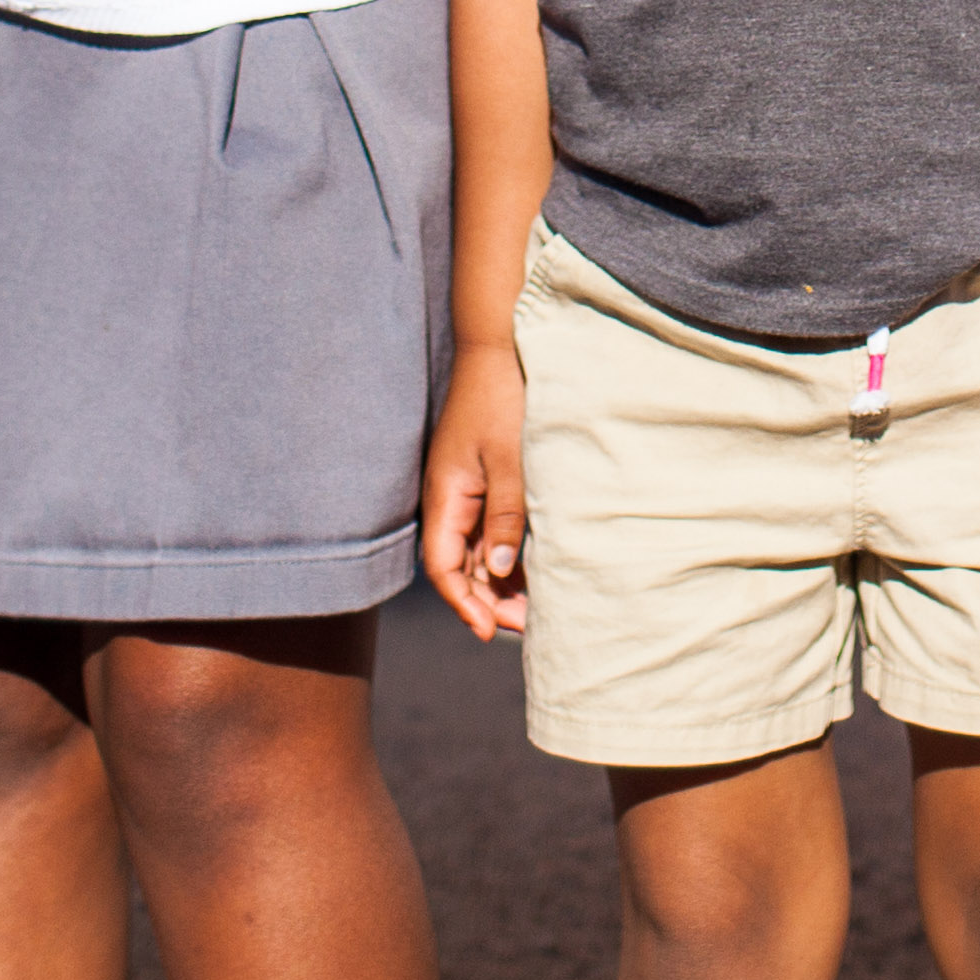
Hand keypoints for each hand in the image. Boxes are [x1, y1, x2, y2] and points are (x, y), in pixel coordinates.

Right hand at [417, 345, 530, 640]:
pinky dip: (507, 553)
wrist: (499, 346)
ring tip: (535, 608)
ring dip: (499, 581)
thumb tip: (500, 573)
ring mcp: (465, 488)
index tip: (490, 632)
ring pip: (477, 550)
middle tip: (527, 626)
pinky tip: (533, 569)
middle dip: (487, 601)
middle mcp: (449, 498)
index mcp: (445, 496)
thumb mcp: (509, 462)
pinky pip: (488, 528)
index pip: (444, 568)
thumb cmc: (504, 399)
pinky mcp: (483, 477)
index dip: (464, 604)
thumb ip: (505, 517)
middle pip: (460, 566)